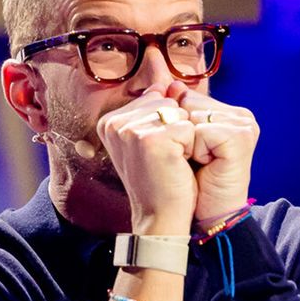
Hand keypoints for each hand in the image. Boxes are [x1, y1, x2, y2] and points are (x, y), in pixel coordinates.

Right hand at [95, 90, 198, 232]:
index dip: (166, 124)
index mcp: (109, 121)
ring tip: (170, 161)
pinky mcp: (151, 139)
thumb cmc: (160, 181)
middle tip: (165, 159)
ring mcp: (130, 129)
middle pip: (166, 101)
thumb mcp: (151, 141)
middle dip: (176, 128)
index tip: (157, 152)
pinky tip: (176, 165)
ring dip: (183, 137)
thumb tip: (171, 83)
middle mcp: (114, 122)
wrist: (160, 217)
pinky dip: (190, 146)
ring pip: (177, 112)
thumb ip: (154, 110)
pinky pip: (187, 126)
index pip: (154, 97)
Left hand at [165, 81, 257, 224]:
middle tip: (191, 159)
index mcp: (227, 112)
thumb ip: (174, 112)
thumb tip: (164, 85)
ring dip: (185, 144)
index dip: (174, 125)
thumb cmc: (190, 182)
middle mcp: (239, 115)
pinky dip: (195, 150)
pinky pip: (200, 131)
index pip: (186, 97)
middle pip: (187, 102)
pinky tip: (206, 165)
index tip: (184, 150)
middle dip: (179, 133)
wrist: (206, 216)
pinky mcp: (241, 136)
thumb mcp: (179, 142)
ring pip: (192, 116)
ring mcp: (243, 124)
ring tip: (199, 163)